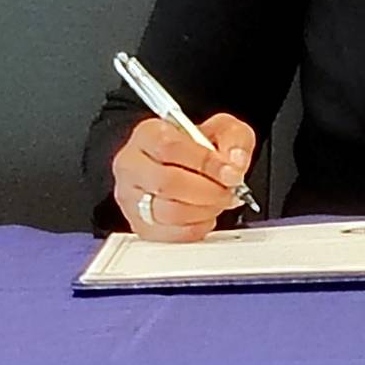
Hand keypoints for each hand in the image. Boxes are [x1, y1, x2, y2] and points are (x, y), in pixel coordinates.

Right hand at [110, 112, 256, 241]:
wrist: (190, 165)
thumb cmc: (200, 147)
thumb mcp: (224, 130)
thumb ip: (234, 139)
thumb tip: (234, 163)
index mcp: (148, 134)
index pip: (170, 148)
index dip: (206, 163)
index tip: (231, 173)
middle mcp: (131, 166)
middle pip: (167, 183)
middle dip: (209, 191)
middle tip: (230, 191)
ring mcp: (130, 198)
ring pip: (167, 212)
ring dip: (204, 210)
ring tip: (220, 202)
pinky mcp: (140, 225)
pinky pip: (168, 235)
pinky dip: (196, 229)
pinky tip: (207, 216)